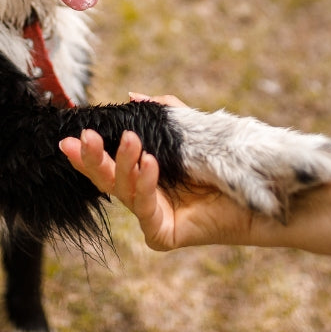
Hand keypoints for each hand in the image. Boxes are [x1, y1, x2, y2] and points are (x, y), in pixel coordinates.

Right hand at [60, 94, 255, 250]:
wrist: (264, 194)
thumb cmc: (229, 164)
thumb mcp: (191, 132)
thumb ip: (163, 116)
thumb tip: (132, 96)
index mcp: (145, 176)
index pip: (109, 165)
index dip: (86, 154)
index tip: (66, 138)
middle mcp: (145, 197)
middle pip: (107, 180)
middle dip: (93, 158)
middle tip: (85, 137)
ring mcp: (152, 217)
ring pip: (122, 191)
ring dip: (123, 163)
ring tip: (132, 141)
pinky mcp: (163, 235)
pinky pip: (145, 209)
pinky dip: (144, 185)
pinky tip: (149, 164)